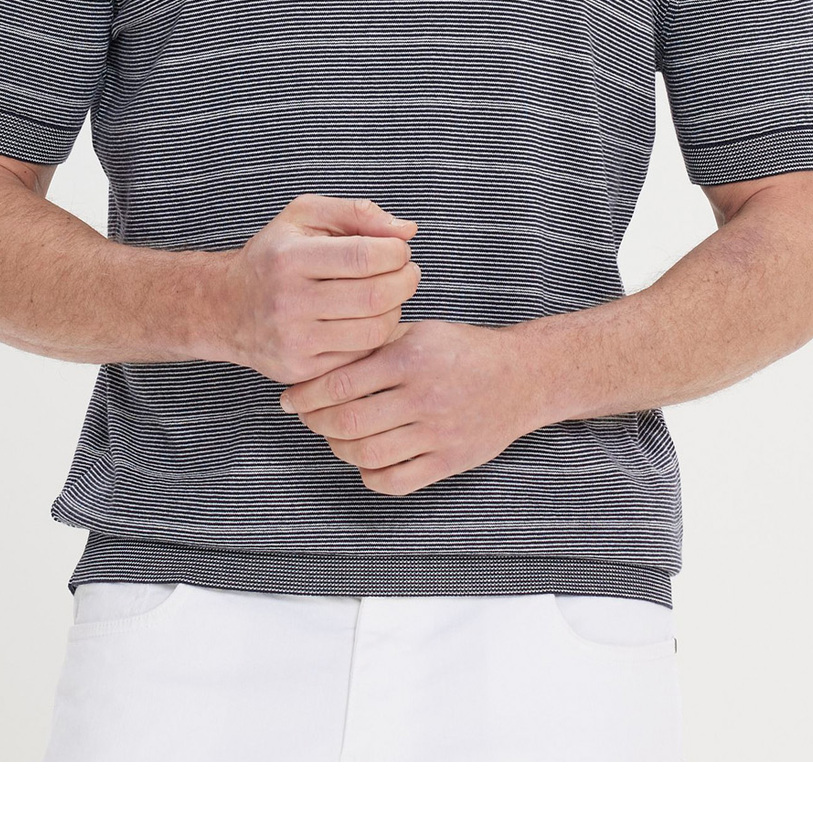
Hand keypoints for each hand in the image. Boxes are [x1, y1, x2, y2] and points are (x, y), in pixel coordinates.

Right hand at [213, 193, 421, 381]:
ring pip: (373, 331)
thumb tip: (407, 231)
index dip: (395, 252)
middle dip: (405, 281)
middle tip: (407, 272)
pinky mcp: (300, 370)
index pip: (364, 256)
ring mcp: (294, 341)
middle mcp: (288, 301)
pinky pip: (359, 358)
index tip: (399, 250)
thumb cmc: (274, 255)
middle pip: (375, 297)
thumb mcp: (303, 216)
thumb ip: (357, 213)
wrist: (224, 307)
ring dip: (396, 310)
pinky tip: (370, 319)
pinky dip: (375, 338)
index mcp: (290, 258)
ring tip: (390, 295)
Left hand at [277, 318, 528, 495]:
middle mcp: (423, 396)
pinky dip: (369, 474)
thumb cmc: (463, 350)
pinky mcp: (449, 461)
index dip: (306, 395)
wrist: (522, 377)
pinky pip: (394, 480)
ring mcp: (437, 433)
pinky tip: (366, 460)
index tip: (289, 399)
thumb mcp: (420, 332)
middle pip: (348, 423)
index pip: (341, 382)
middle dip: (316, 423)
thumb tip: (319, 358)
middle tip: (307, 417)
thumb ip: (374, 344)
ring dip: (339, 448)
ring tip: (335, 436)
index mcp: (411, 357)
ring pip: (367, 455)